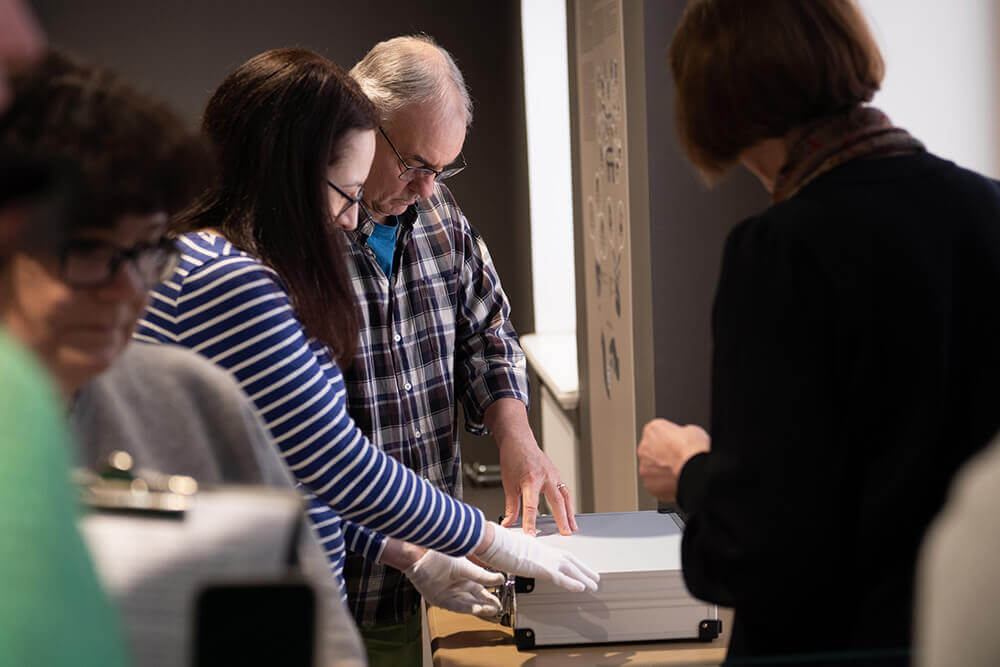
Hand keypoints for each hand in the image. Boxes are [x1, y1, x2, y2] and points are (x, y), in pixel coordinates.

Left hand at [403, 550, 504, 618]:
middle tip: (497, 609)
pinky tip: (477, 608)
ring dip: (479, 608)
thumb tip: (500, 579)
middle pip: (475, 600)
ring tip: (490, 610)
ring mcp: (449, 594)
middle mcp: (458, 587)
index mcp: (466, 577)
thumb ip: (482, 575)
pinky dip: (466, 608)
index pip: (481, 591)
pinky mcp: (439, 600)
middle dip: (487, 605)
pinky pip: (455, 606)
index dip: (490, 598)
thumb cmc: (440, 556)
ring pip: (467, 604)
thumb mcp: (466, 567)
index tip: (499, 603)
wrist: (421, 557)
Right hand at [475, 522, 598, 592]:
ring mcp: (545, 559)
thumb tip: (518, 557)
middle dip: (584, 569)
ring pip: (571, 569)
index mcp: (539, 547)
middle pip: (570, 561)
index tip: (580, 567)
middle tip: (595, 577)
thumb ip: (521, 554)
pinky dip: (573, 583)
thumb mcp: (513, 548)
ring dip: (584, 577)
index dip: (573, 563)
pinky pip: (561, 578)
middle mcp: (545, 551)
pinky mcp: (541, 568)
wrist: (493, 540)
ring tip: (594, 585)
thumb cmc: (498, 543)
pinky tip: (582, 588)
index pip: (561, 555)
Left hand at [486, 398, 577, 535]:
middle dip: (562, 519)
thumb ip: (511, 506)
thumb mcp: (508, 484)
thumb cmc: (513, 458)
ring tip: (572, 527)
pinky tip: (568, 512)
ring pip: (565, 496)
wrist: (519, 440)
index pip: (531, 506)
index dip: (530, 522)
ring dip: (570, 512)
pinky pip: (564, 490)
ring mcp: (553, 474)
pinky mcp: (556, 474)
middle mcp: (545, 477)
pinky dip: (568, 502)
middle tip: (565, 533)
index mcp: (530, 479)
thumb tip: (508, 522)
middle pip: (556, 501)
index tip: (531, 534)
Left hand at [637, 418, 710, 501]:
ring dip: (662, 470)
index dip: (671, 439)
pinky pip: (655, 483)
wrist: (694, 470)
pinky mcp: (648, 483)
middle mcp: (643, 447)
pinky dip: (663, 483)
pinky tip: (675, 481)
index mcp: (652, 430)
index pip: (658, 433)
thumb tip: (684, 438)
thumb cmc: (693, 449)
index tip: (679, 444)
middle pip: (652, 451)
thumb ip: (681, 433)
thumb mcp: (692, 430)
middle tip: (678, 459)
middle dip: (663, 455)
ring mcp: (644, 467)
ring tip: (678, 471)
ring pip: (652, 468)